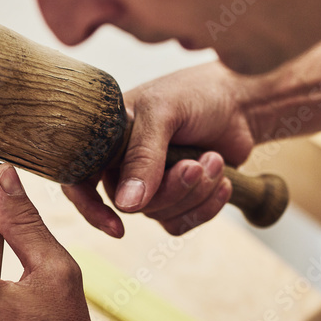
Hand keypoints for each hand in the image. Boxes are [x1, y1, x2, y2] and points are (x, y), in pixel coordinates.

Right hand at [63, 61, 255, 236]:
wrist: (241, 101)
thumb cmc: (196, 93)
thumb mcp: (164, 113)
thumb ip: (143, 156)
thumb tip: (126, 205)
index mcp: (107, 141)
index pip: (79, 183)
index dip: (90, 208)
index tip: (117, 226)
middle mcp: (124, 166)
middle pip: (132, 206)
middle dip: (171, 190)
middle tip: (196, 165)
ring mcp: (152, 185)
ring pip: (160, 216)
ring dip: (194, 193)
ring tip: (214, 160)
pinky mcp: (179, 199)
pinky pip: (181, 223)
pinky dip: (206, 206)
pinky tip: (222, 179)